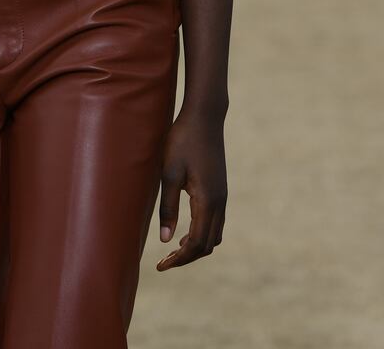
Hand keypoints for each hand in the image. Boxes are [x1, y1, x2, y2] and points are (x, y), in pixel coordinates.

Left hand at [156, 107, 226, 270]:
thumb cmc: (182, 140)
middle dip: (187, 257)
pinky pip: (216, 222)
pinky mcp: (221, 189)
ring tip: (174, 248)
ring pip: (215, 235)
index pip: (196, 244)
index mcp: (207, 201)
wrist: (204, 117)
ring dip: (197, 246)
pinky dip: (203, 233)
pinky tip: (186, 229)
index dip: (179, 259)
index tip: (160, 266)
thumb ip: (168, 207)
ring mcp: (223, 196)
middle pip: (208, 245)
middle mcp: (220, 202)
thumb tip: (166, 241)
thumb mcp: (169, 172)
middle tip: (164, 261)